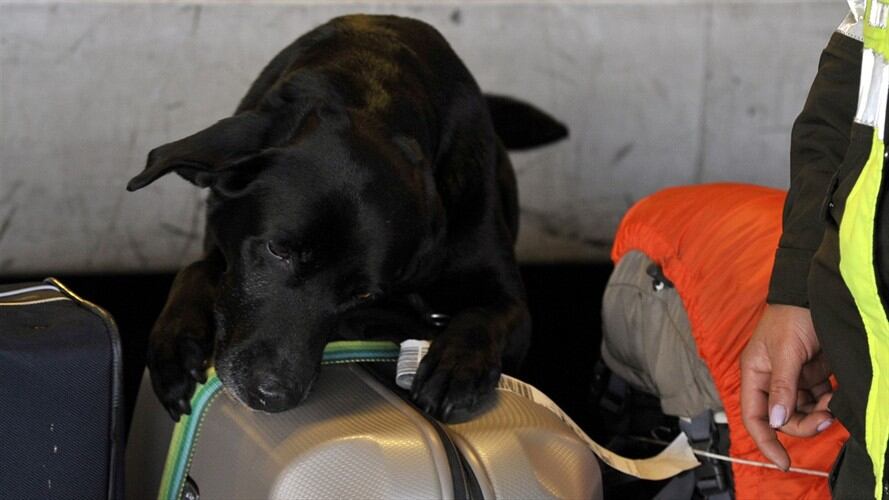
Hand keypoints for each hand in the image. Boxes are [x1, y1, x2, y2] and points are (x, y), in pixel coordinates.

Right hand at [740, 304, 833, 470]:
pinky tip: (834, 397)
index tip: (783, 461)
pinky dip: (827, 404)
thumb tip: (777, 420)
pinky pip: (817, 401)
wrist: (813, 294)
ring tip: (833, 404)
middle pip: (782, 419)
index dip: (765, 441)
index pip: (754, 416)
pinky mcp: (810, 375)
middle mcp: (770, 380)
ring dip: (818, 414)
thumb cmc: (791, 316)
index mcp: (754, 374)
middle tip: (826, 420)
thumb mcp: (785, 351)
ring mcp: (791, 379)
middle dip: (803, 424)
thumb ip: (781, 387)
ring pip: (801, 412)